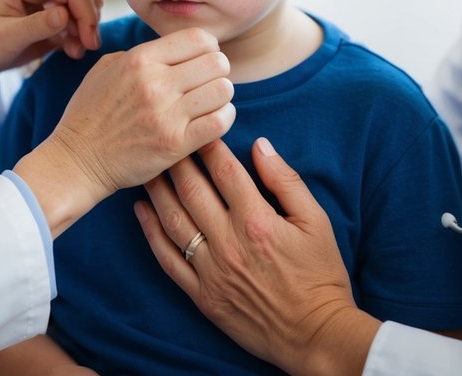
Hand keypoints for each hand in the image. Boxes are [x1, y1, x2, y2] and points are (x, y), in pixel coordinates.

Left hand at [0, 0, 103, 76]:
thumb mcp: (5, 40)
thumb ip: (34, 27)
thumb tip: (64, 14)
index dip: (84, 10)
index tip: (88, 40)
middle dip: (91, 10)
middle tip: (89, 42)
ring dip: (90, 17)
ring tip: (78, 47)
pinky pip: (83, 2)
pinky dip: (85, 25)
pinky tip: (73, 47)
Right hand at [13, 27, 234, 236]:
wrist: (76, 160)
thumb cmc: (90, 114)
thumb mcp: (105, 69)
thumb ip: (140, 54)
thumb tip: (172, 49)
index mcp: (140, 59)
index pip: (198, 37)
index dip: (208, 47)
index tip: (202, 60)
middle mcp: (155, 83)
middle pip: (217, 62)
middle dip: (218, 71)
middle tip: (207, 83)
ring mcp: (166, 114)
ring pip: (223, 90)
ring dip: (221, 96)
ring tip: (208, 104)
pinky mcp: (175, 144)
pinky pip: (220, 121)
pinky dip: (223, 119)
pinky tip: (211, 121)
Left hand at [135, 138, 379, 375]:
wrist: (315, 334)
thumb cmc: (320, 276)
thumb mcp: (316, 222)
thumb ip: (286, 181)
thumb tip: (261, 146)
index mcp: (257, 220)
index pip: (224, 170)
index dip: (208, 144)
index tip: (198, 127)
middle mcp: (229, 242)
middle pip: (191, 190)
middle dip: (176, 160)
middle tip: (164, 140)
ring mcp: (211, 270)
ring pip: (173, 221)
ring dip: (157, 191)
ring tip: (148, 169)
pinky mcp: (202, 295)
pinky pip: (168, 260)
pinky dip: (150, 233)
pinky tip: (142, 211)